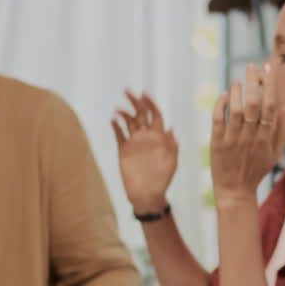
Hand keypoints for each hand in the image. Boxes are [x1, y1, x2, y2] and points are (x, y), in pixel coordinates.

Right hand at [112, 89, 177, 214]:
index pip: (155, 115)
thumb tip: (171, 130)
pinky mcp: (124, 150)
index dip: (151, 103)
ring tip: (118, 109)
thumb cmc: (162, 180)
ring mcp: (134, 142)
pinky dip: (115, 126)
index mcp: (159, 137)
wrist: (147, 195)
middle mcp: (146, 137)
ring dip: (124, 112)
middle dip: (135, 101)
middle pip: (140, 114)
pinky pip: (119, 134)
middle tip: (128, 90)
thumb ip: (171, 146)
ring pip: (128, 122)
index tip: (144, 93)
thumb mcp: (171, 162)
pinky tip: (113, 119)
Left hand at [210, 63, 284, 204]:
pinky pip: (218, 119)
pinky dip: (220, 105)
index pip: (271, 106)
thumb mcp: (275, 154)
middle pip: (254, 104)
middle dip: (254, 82)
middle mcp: (251, 137)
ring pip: (236, 110)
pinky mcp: (217, 143)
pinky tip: (223, 96)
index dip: (270, 85)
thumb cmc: (256, 171)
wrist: (235, 191)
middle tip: (252, 67)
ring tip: (237, 82)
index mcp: (266, 138)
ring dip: (237, 92)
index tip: (269, 69)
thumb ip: (281, 131)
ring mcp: (233, 139)